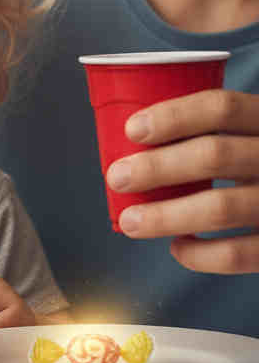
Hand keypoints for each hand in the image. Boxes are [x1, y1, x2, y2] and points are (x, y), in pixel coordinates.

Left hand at [106, 89, 258, 273]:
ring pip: (223, 207)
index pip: (222, 107)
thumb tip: (132, 145)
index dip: (173, 116)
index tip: (131, 130)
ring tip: (130, 222)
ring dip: (166, 216)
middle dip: (157, 167)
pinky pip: (241, 254)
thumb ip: (214, 133)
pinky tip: (178, 247)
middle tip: (117, 177)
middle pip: (215, 155)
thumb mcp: (252, 135)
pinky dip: (201, 254)